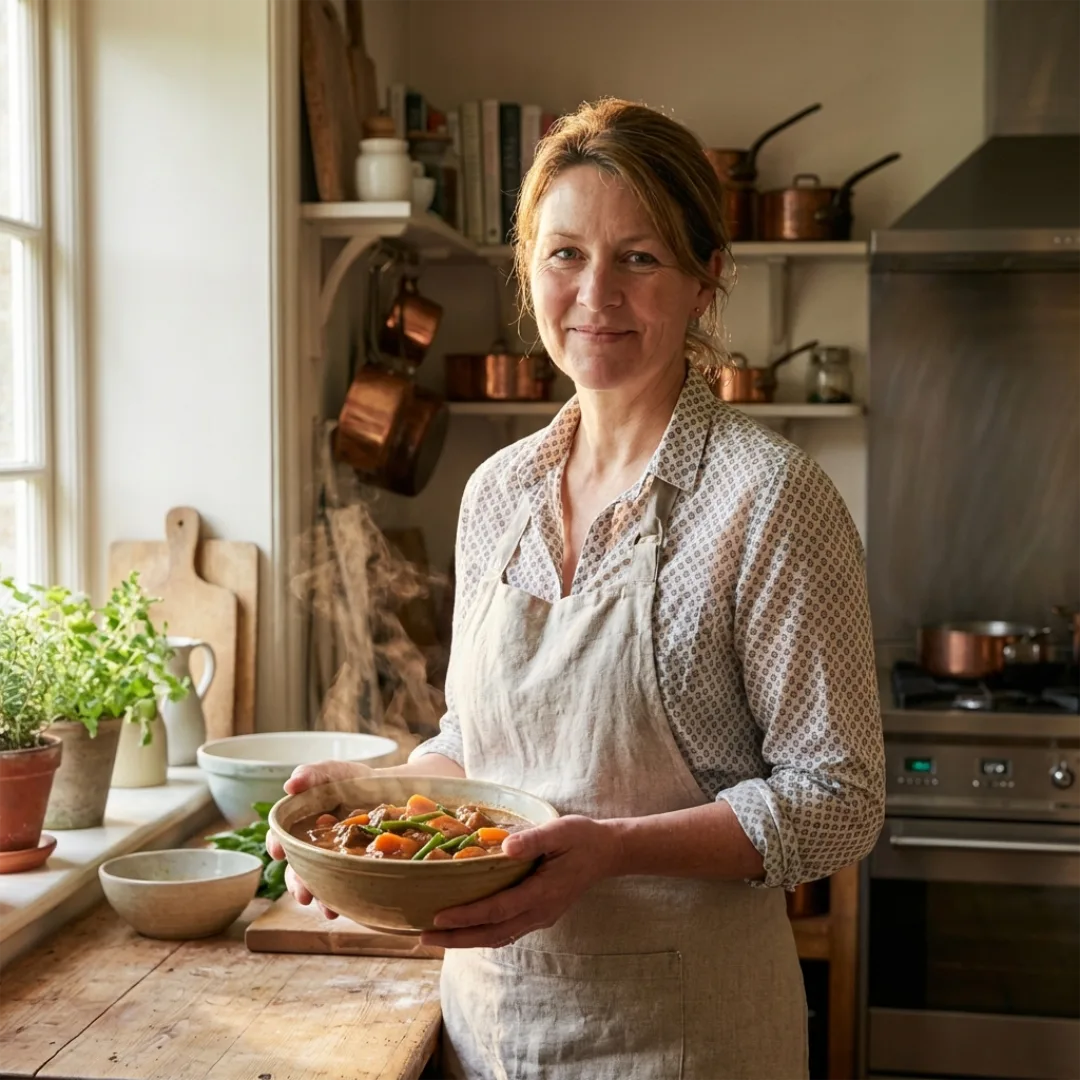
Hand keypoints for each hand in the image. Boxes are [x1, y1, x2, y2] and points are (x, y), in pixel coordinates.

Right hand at [265, 759, 374, 919]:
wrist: (390, 790)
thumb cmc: (352, 781)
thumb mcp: (333, 773)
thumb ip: (311, 775)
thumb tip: (290, 786)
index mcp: (301, 825)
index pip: (281, 836)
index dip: (277, 844)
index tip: (280, 851)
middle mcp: (312, 848)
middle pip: (297, 868)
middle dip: (297, 883)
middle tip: (303, 894)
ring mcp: (332, 861)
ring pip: (318, 883)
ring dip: (320, 898)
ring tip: (327, 909)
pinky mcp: (353, 870)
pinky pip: (345, 887)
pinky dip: (343, 899)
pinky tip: (346, 907)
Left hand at [419, 815, 619, 949]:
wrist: (607, 853)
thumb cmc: (582, 838)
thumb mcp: (561, 830)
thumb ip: (534, 838)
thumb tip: (504, 845)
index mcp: (543, 892)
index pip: (498, 909)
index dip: (467, 915)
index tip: (438, 916)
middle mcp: (539, 912)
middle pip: (492, 933)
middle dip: (456, 938)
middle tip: (422, 937)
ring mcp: (540, 917)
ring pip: (497, 937)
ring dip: (465, 940)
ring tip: (434, 938)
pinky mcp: (538, 915)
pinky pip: (505, 931)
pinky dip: (481, 934)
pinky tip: (463, 930)